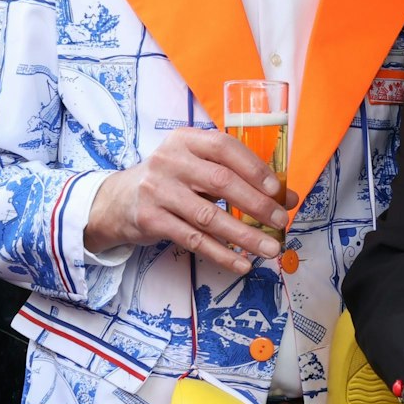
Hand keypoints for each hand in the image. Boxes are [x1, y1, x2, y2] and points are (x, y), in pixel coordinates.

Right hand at [83, 127, 299, 271]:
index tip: (277, 189)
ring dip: (244, 235)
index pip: (224, 147)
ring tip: (269, 249)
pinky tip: (242, 263)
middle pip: (220, 182)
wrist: (117, 201)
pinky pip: (194, 240)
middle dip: (256, 204)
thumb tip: (286, 197)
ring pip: (209, 216)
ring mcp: (158, 191)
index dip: (254, 167)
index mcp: (185, 140)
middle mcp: (169, 161)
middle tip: (280, 222)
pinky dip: (221, 253)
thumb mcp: (196, 168)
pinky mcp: (151, 220)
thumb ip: (237, 177)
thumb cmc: (169, 182)